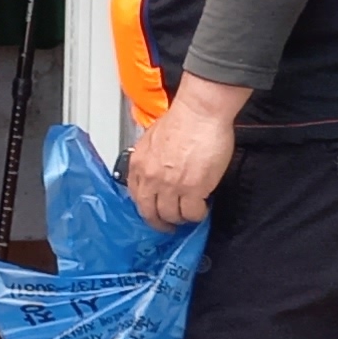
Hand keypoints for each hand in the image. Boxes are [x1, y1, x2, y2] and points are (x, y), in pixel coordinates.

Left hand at [124, 79, 248, 229]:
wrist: (200, 112)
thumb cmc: (183, 118)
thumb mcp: (153, 137)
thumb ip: (151, 157)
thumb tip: (156, 166)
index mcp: (139, 163)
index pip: (135, 196)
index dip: (145, 207)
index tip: (152, 211)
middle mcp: (151, 177)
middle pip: (150, 212)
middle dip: (160, 222)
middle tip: (168, 225)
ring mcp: (170, 185)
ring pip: (171, 215)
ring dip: (181, 218)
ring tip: (189, 214)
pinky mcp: (192, 189)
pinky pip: (192, 213)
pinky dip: (198, 214)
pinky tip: (202, 208)